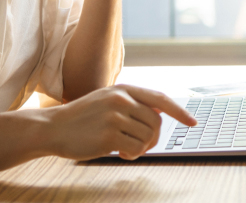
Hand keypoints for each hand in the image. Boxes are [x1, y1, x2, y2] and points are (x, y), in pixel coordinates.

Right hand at [45, 84, 196, 160]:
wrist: (53, 127)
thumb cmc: (83, 117)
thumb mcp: (107, 100)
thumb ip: (132, 104)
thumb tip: (159, 117)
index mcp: (123, 89)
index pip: (160, 99)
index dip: (179, 111)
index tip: (192, 122)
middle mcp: (121, 100)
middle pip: (156, 123)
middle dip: (153, 138)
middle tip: (140, 146)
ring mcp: (114, 117)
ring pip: (147, 137)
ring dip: (141, 148)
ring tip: (125, 148)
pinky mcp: (108, 136)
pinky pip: (136, 149)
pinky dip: (133, 155)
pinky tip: (121, 154)